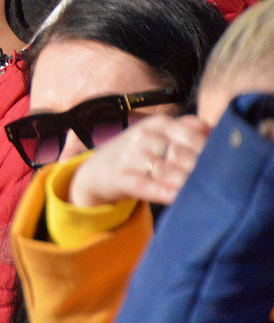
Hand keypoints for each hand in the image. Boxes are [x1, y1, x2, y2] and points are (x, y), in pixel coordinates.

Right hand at [68, 114, 209, 207]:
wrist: (96, 171)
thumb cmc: (137, 152)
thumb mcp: (158, 133)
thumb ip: (185, 128)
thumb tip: (213, 128)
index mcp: (157, 124)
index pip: (191, 136)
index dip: (210, 151)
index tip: (226, 165)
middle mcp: (142, 136)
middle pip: (180, 154)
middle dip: (200, 169)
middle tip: (219, 183)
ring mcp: (130, 157)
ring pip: (165, 170)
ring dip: (186, 182)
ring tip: (203, 192)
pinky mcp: (121, 178)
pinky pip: (147, 186)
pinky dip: (164, 193)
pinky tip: (179, 198)